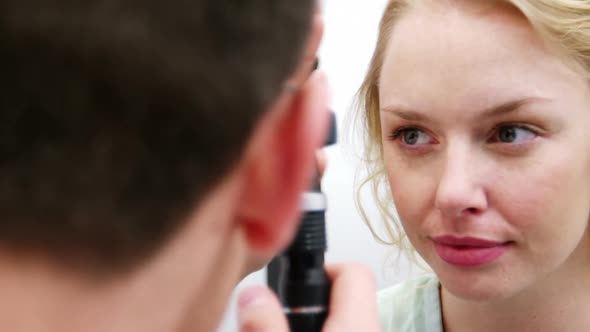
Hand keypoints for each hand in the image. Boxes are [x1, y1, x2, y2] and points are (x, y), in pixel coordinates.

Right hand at [237, 263, 380, 331]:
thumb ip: (267, 325)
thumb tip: (252, 297)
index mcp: (358, 325)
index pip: (354, 272)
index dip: (323, 267)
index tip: (296, 279)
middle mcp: (370, 331)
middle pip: (348, 295)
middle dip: (312, 299)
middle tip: (285, 312)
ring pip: (345, 318)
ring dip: (316, 320)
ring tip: (286, 326)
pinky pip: (346, 331)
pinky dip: (321, 330)